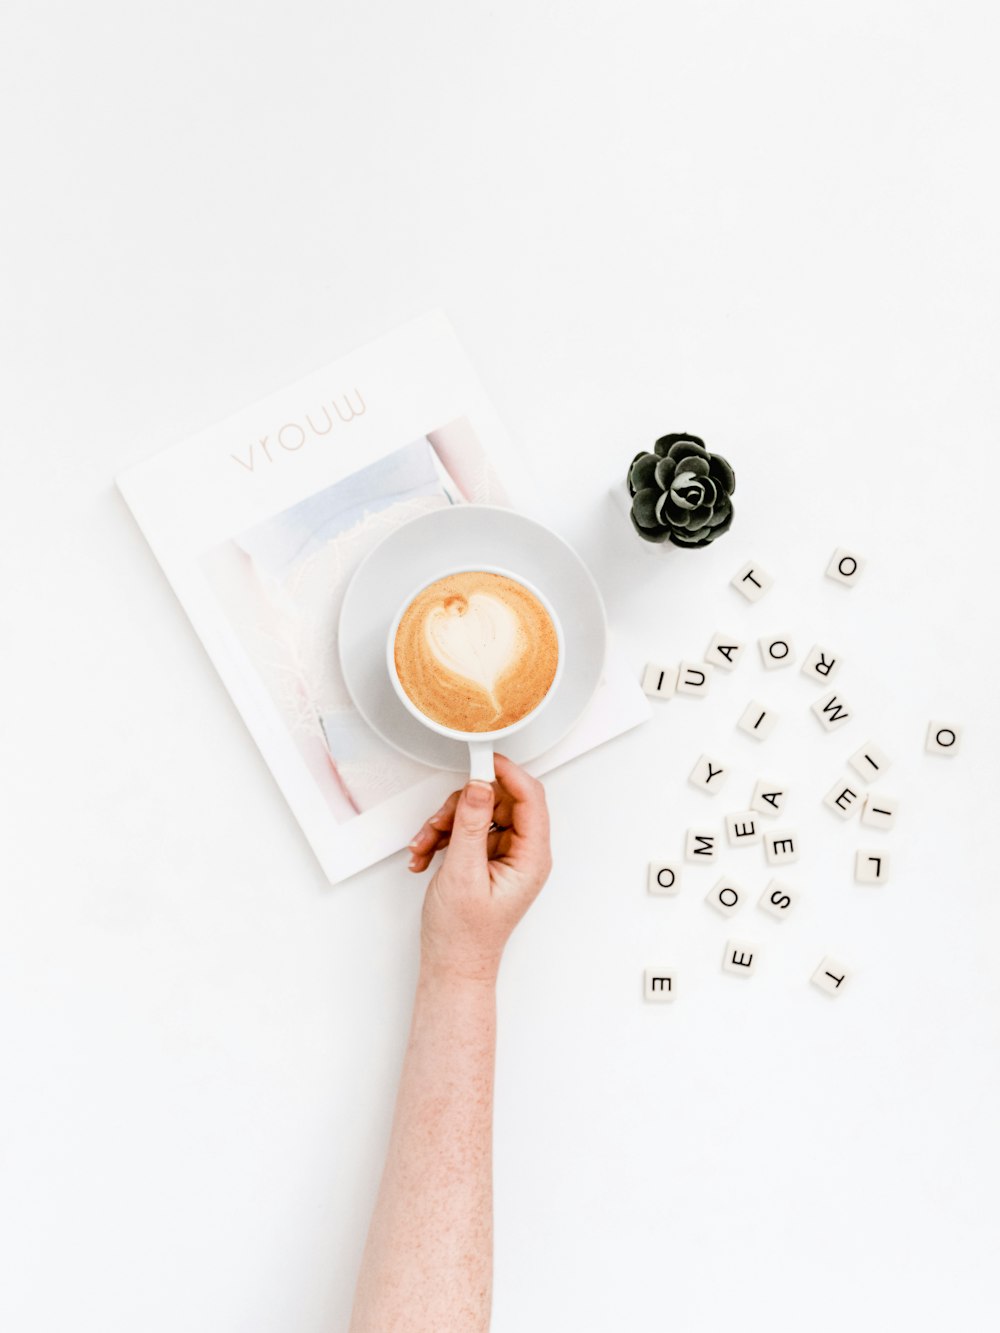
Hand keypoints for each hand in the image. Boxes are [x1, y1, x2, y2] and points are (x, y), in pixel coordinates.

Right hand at [406, 753, 552, 982]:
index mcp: (532, 857)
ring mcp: (504, 855)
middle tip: (439, 820)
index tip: (481, 758)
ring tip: (424, 846)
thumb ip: (471, 825)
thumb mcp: (463, 873)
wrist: (452, 966)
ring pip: (477, 813)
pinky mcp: (484, 858)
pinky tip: (424, 856)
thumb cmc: (464, 935)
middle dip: (462, 806)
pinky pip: (465, 830)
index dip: (507, 773)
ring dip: (445, 823)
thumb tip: (479, 784)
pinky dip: (442, 837)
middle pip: (499, 801)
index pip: (530, 798)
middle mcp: (523, 853)